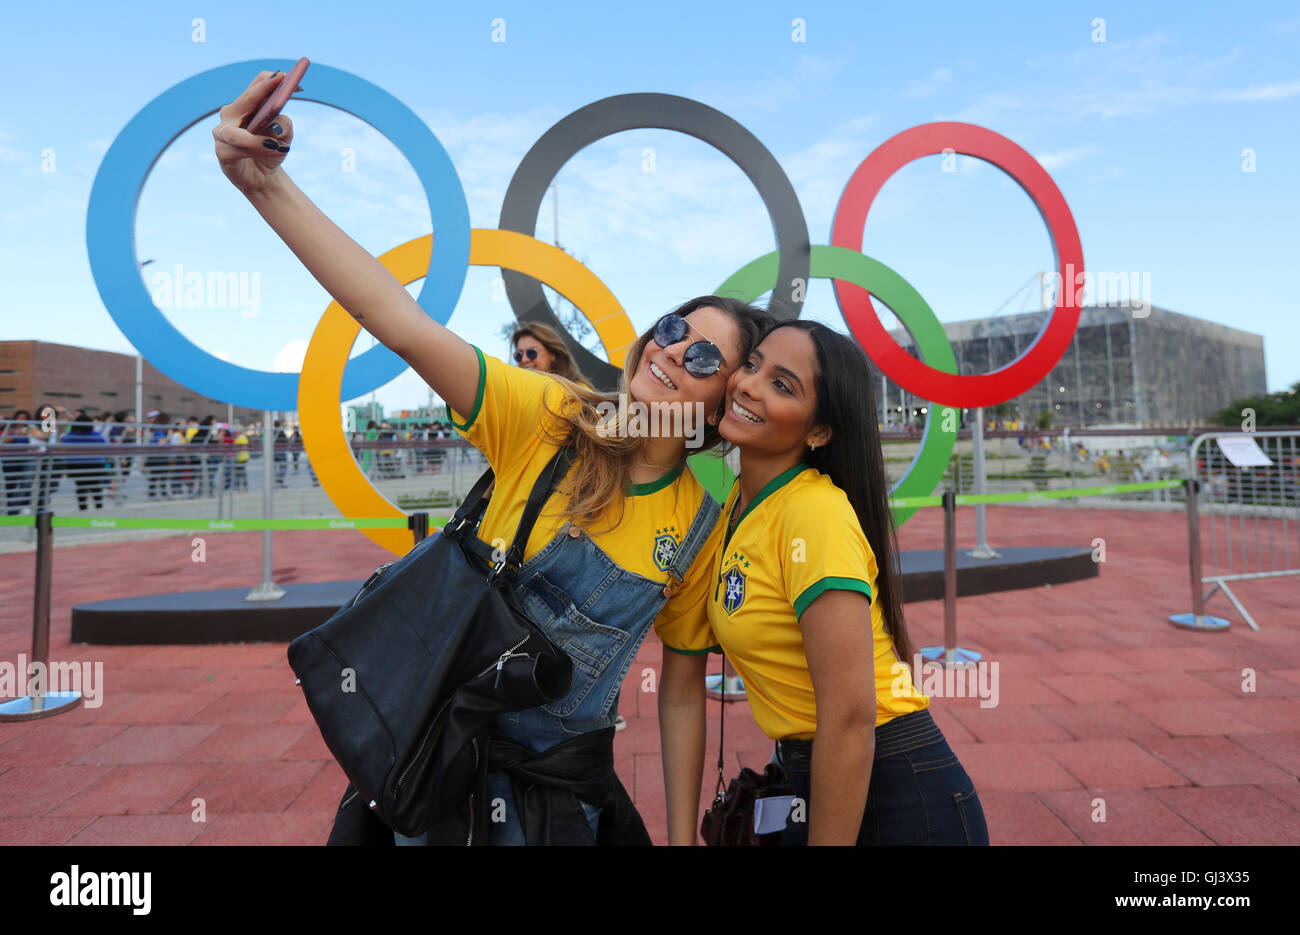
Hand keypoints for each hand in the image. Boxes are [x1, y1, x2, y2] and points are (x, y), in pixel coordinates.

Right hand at [212, 70, 296, 195]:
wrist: (264, 176)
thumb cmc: (272, 149)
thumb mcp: (285, 136)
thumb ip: (284, 124)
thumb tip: (275, 123)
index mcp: (247, 105)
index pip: (256, 84)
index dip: (272, 80)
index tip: (288, 78)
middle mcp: (231, 113)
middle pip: (245, 99)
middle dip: (262, 93)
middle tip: (280, 88)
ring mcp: (222, 132)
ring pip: (236, 132)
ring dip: (257, 139)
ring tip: (277, 144)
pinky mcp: (222, 152)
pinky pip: (235, 149)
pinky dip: (255, 149)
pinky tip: (271, 150)